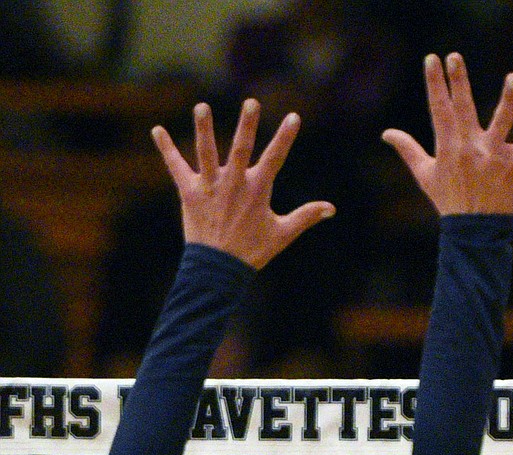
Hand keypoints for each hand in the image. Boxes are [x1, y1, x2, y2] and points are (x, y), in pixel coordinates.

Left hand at [152, 100, 335, 269]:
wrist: (219, 270)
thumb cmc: (253, 251)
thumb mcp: (283, 234)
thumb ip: (306, 216)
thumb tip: (331, 208)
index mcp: (257, 190)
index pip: (275, 158)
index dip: (285, 137)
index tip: (293, 117)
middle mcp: (233, 183)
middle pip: (240, 148)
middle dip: (247, 125)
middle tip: (251, 103)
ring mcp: (210, 186)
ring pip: (206, 152)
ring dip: (203, 129)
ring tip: (201, 107)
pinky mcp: (189, 192)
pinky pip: (176, 167)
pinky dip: (166, 149)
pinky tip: (157, 130)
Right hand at [382, 52, 512, 215]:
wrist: (474, 231)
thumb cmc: (449, 201)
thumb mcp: (425, 174)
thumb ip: (408, 149)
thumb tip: (387, 133)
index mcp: (448, 147)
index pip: (439, 109)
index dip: (435, 84)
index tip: (432, 60)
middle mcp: (470, 147)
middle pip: (464, 108)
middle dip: (459, 82)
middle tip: (455, 57)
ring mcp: (493, 155)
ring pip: (502, 121)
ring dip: (509, 99)